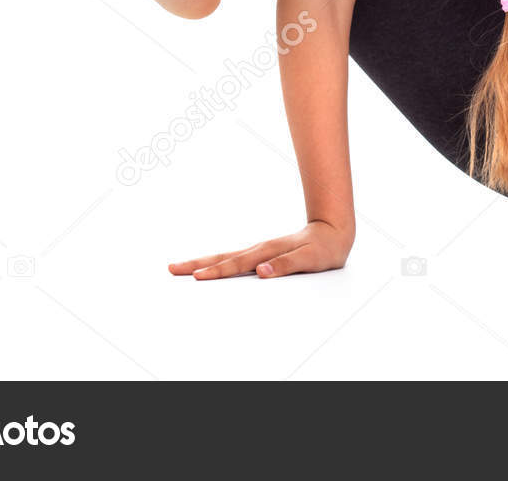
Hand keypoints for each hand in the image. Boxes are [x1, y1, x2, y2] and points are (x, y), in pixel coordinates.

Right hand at [168, 219, 354, 279]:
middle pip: (223, 257)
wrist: (334, 231)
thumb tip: (261, 272)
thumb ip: (286, 265)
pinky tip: (210, 267)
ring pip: (227, 256)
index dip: (217, 271)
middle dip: (197, 264)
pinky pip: (236, 258)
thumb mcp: (310, 259)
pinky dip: (219, 262)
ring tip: (182, 268)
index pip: (238, 264)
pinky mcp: (263, 254)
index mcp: (268, 251)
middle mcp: (260, 249)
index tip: (197, 277)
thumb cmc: (323, 248)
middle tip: (172, 269)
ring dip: (204, 262)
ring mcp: (260, 250)